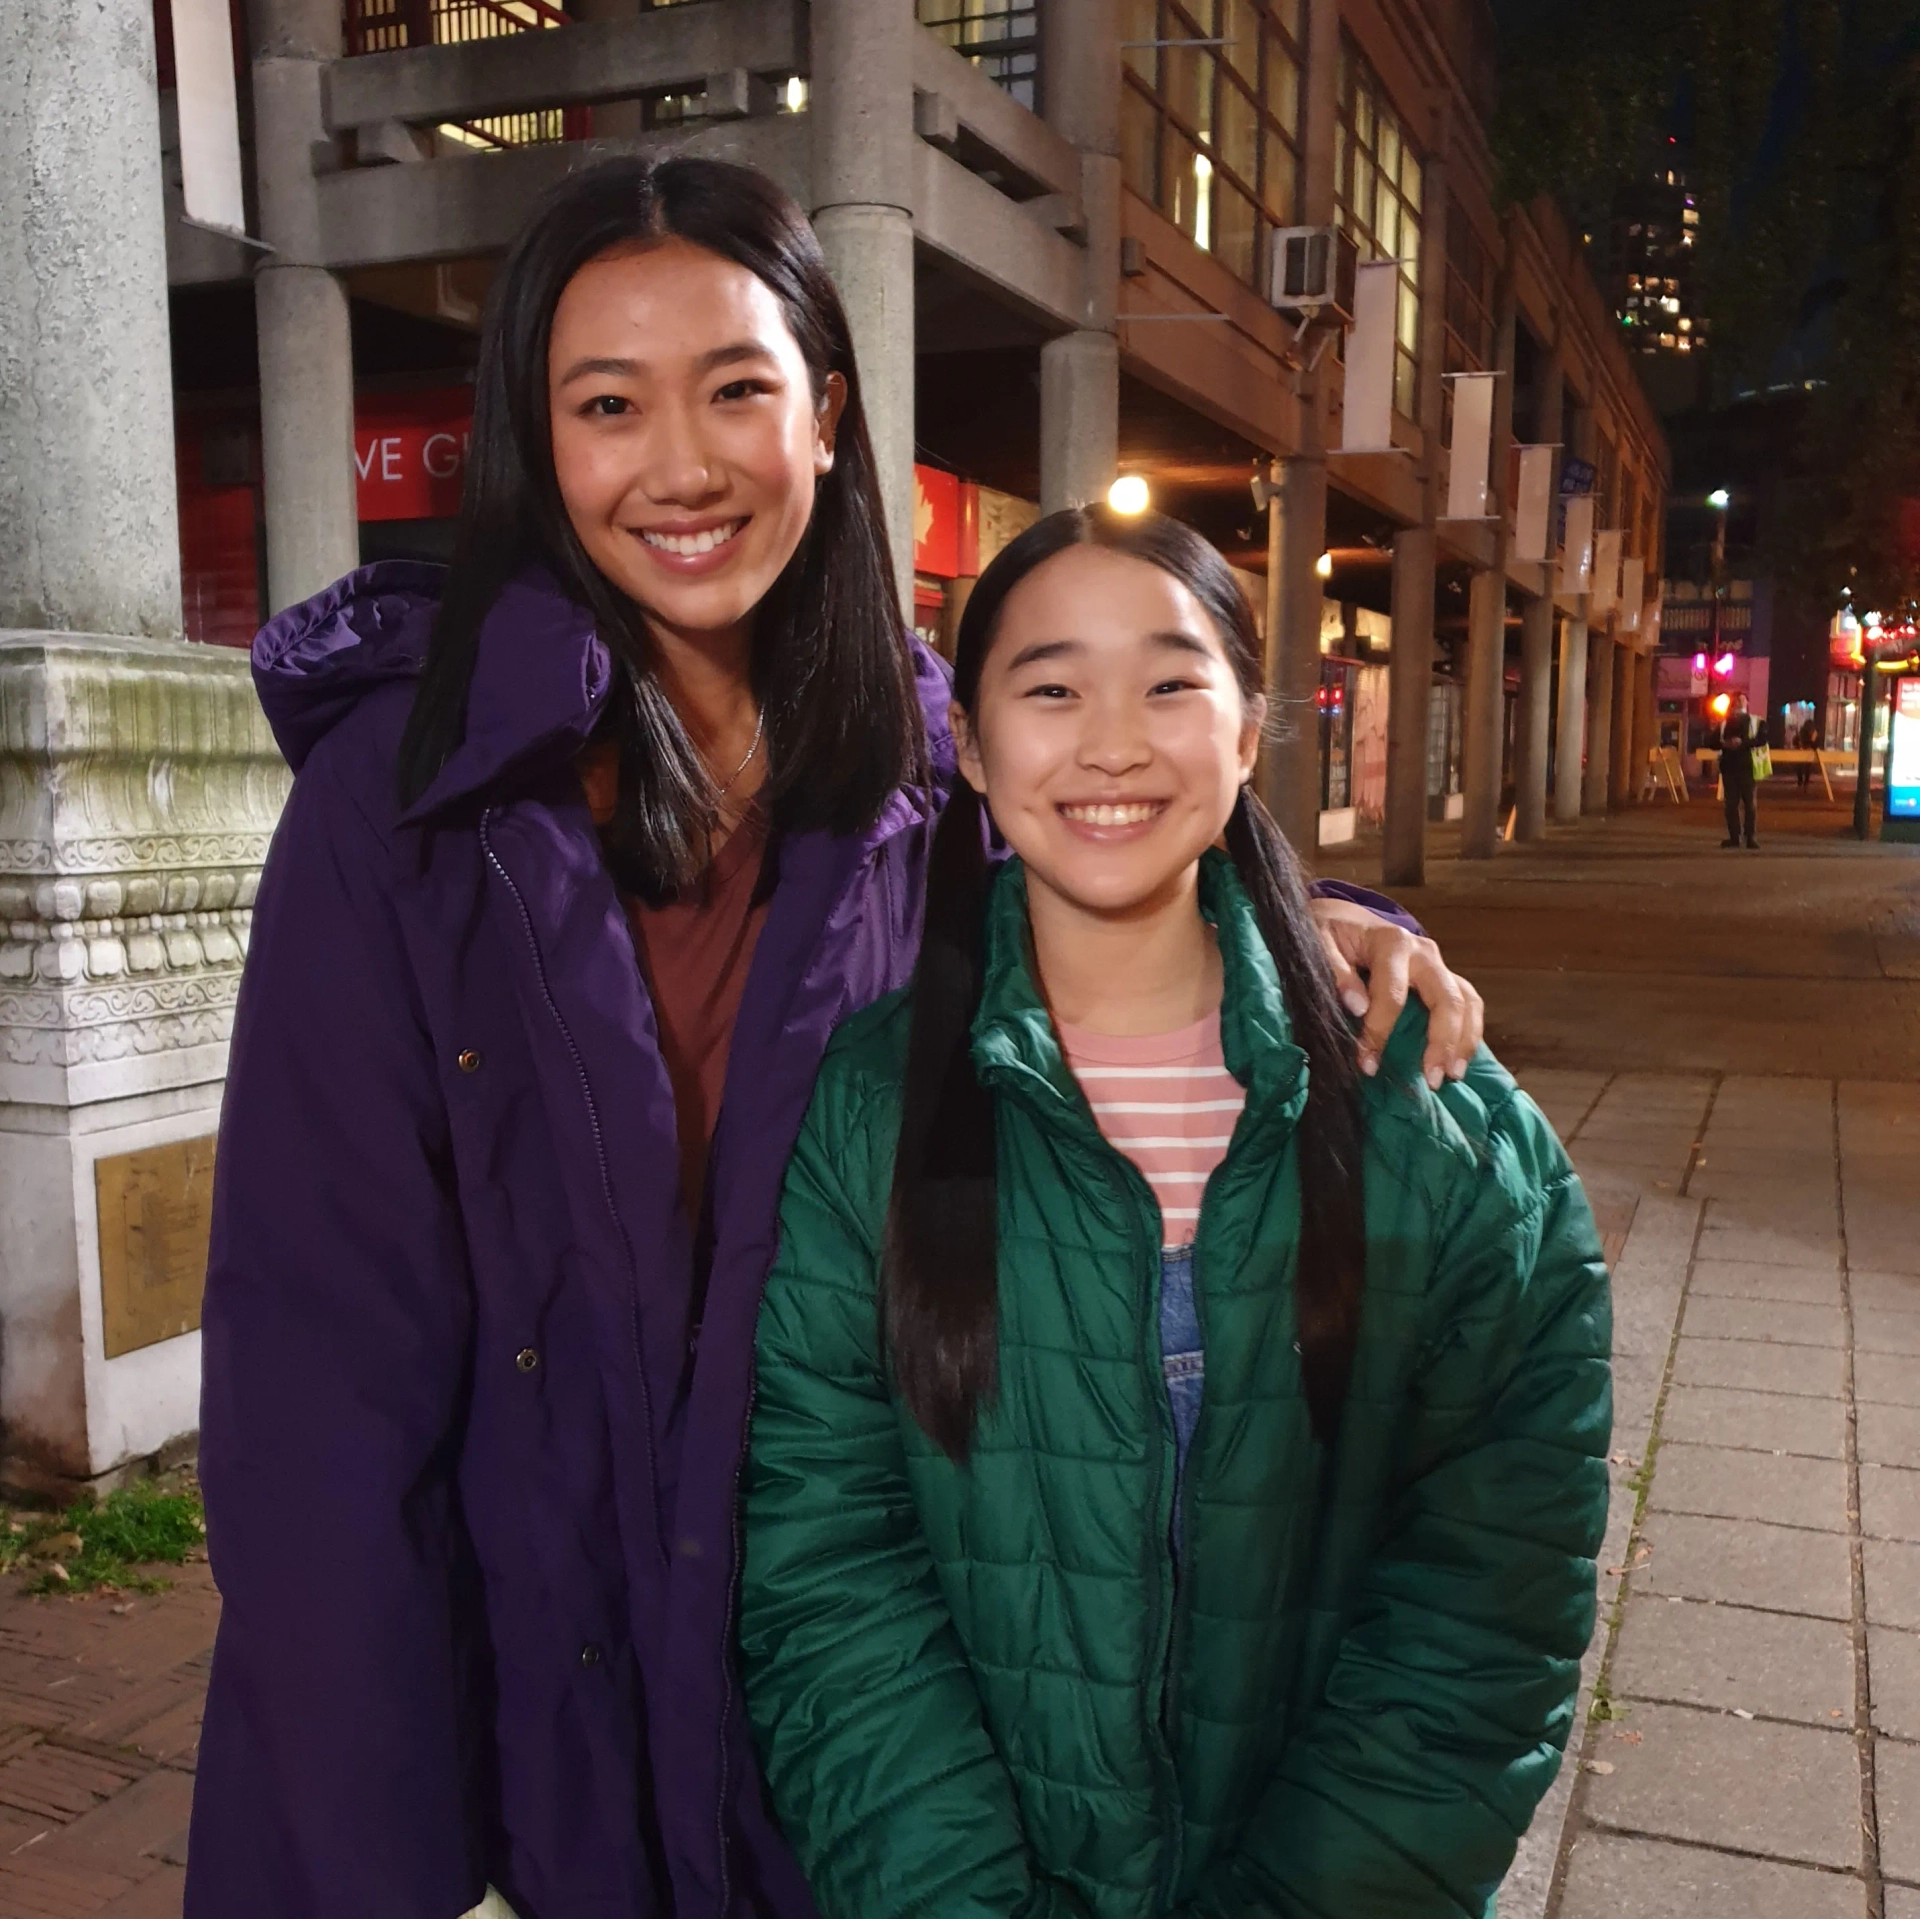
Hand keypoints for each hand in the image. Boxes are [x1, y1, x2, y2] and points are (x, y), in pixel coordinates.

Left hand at [1307, 897, 1484, 1089]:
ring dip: (1464, 1040)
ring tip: (1453, 1075)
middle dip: (1442, 1041)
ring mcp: (1437, 965)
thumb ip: (1335, 971)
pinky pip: (1468, 1003)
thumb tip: (1357, 1006)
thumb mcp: (1319, 943)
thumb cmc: (1329, 934)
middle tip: (1432, 1080)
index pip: (1392, 993)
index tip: (1368, 1064)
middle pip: (1446, 998)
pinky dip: (1469, 1032)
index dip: (1380, 1031)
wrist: (1343, 918)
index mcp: (1391, 942)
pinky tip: (1458, 1060)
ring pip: (1467, 1000)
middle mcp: (1422, 952)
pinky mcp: (1442, 977)